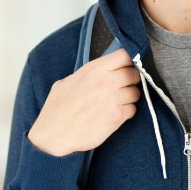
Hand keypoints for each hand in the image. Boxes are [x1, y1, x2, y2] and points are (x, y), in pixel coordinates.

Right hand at [28, 49, 142, 156]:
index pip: (124, 55)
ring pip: (136, 92)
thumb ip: (87, 74)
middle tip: (123, 86)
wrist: (54, 134)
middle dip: (131, 80)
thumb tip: (98, 72)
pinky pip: (133, 109)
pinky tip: (115, 114)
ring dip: (129, 97)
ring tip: (116, 102)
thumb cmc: (57, 109)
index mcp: (94, 69)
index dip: (128, 61)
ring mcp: (113, 99)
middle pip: (134, 74)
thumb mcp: (67, 81)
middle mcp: (106, 81)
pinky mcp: (117, 116)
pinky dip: (127, 112)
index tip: (126, 66)